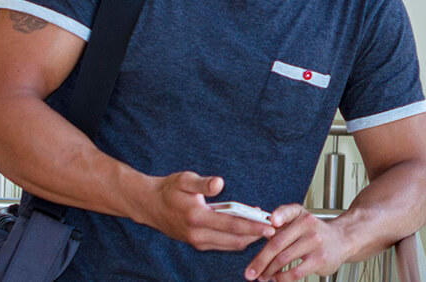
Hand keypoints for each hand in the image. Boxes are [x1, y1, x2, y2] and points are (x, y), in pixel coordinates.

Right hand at [137, 171, 273, 250]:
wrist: (149, 205)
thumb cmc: (169, 189)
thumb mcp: (184, 179)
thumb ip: (202, 183)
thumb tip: (219, 184)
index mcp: (197, 217)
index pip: (231, 225)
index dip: (253, 227)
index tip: (270, 226)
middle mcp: (197, 234)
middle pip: (235, 240)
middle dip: (256, 236)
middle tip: (276, 229)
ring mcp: (197, 241)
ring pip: (230, 245)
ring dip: (249, 239)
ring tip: (266, 228)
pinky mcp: (197, 244)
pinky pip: (223, 245)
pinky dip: (238, 240)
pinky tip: (249, 231)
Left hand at [244, 204, 349, 280]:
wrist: (342, 240)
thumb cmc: (314, 233)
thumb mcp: (300, 223)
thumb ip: (280, 230)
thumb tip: (258, 250)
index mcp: (300, 214)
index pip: (289, 211)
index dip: (280, 215)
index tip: (272, 221)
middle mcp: (308, 225)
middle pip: (277, 243)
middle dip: (260, 260)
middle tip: (250, 272)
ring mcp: (315, 241)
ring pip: (283, 259)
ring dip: (269, 271)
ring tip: (264, 276)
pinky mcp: (320, 258)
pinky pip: (295, 272)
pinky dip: (282, 278)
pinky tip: (278, 278)